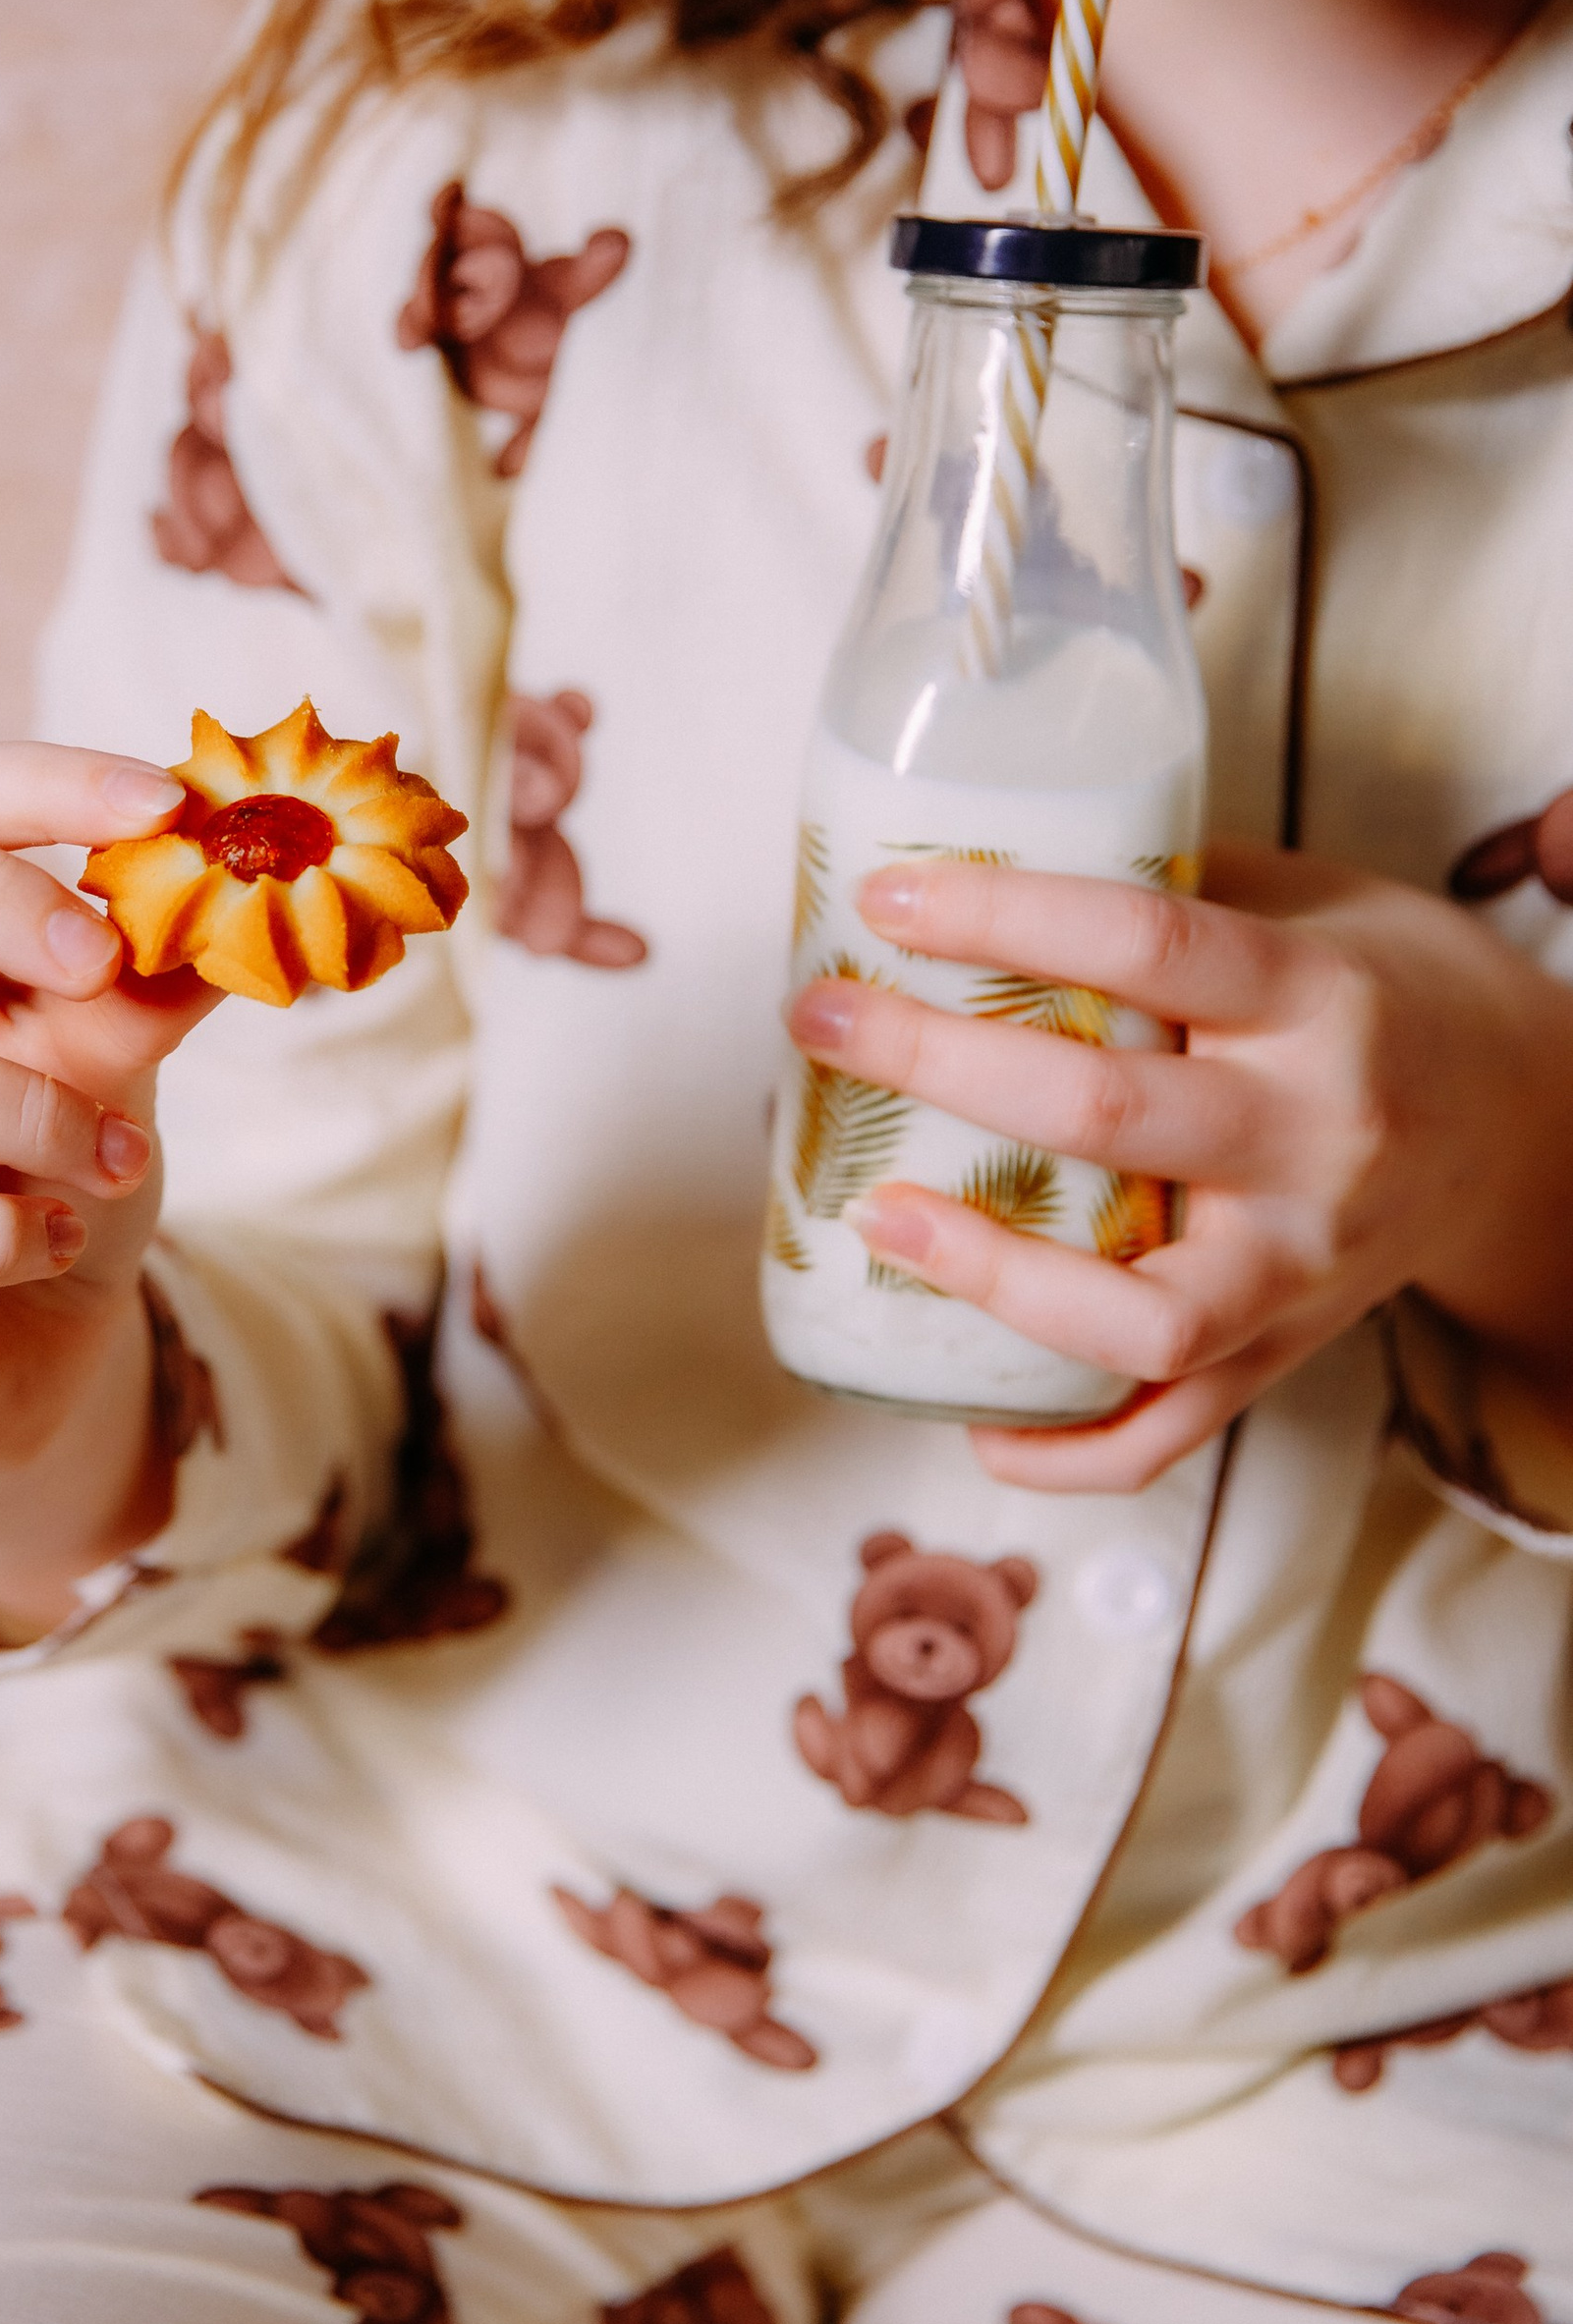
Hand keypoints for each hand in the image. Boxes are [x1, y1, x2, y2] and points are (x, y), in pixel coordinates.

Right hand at [0, 743, 213, 1620]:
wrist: (14, 1361)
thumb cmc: (40, 1176)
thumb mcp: (107, 1062)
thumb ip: (141, 984)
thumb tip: (235, 895)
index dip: (40, 785)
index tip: (168, 805)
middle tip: (105, 961)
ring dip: (15, 1109)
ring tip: (117, 1160)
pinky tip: (55, 1241)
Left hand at [783, 838, 1572, 1492]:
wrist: (1521, 1123)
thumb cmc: (1374, 990)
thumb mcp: (1298, 904)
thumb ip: (1156, 897)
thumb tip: (954, 872)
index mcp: (1317, 1000)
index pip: (1146, 946)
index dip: (1003, 916)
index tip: (886, 894)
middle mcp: (1317, 1139)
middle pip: (1105, 1114)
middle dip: (936, 1061)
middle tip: (820, 1016)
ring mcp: (1304, 1265)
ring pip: (1142, 1313)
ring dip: (991, 1275)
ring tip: (877, 1217)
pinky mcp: (1288, 1352)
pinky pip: (1171, 1434)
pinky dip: (1067, 1451)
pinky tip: (971, 1421)